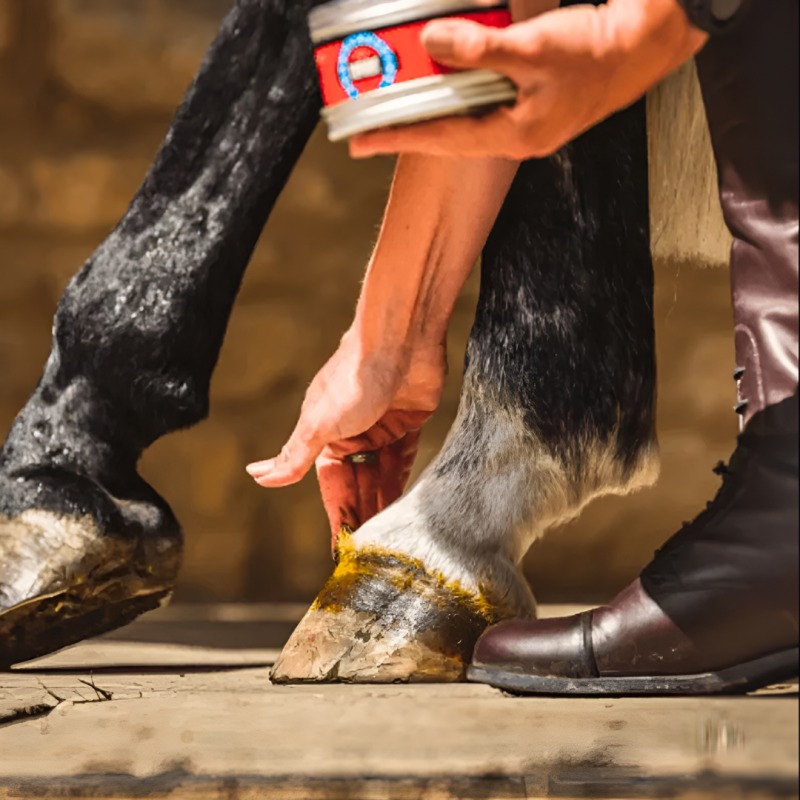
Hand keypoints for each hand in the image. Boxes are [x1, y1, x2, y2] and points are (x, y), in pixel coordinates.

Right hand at [246, 331, 445, 547]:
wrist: (399, 340)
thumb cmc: (353, 377)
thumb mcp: (318, 424)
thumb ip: (294, 455)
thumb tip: (257, 476)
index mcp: (325, 434)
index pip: (331, 483)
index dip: (338, 512)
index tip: (342, 545)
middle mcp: (352, 432)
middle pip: (359, 481)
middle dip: (364, 511)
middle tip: (373, 548)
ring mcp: (381, 427)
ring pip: (382, 473)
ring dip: (384, 500)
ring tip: (391, 535)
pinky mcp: (408, 420)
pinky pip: (404, 458)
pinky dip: (403, 479)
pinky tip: (405, 503)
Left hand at [350, 0, 706, 159]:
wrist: (643, 47)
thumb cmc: (596, 54)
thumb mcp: (533, 48)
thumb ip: (480, 49)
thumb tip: (434, 44)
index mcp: (514, 136)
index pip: (441, 140)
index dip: (396, 138)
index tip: (359, 142)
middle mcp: (516, 139)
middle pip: (449, 137)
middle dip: (408, 129)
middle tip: (369, 125)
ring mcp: (526, 126)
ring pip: (466, 121)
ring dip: (433, 111)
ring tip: (399, 104)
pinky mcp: (534, 108)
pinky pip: (485, 107)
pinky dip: (462, 96)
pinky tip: (448, 83)